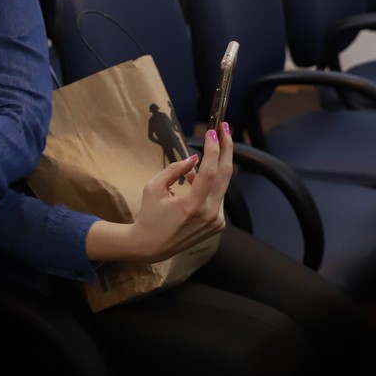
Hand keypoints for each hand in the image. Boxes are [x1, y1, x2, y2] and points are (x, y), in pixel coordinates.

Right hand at [85, 122, 232, 263]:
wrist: (152, 246)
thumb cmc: (149, 215)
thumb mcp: (153, 188)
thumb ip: (174, 170)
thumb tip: (194, 158)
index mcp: (193, 205)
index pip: (210, 171)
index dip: (213, 148)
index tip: (212, 131)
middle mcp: (210, 214)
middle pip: (225, 174)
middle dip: (226, 149)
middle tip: (225, 129)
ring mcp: (216, 221)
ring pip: (221, 185)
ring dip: (213, 168)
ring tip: (201, 159)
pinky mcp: (218, 225)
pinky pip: (218, 197)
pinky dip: (210, 185)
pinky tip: (195, 182)